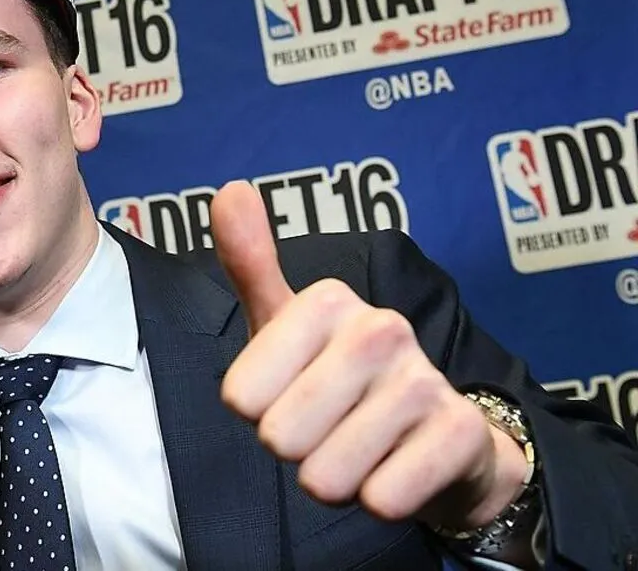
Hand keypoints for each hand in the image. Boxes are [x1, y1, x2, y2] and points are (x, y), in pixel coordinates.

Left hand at [211, 181, 526, 530]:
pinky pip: (382, 498)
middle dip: (297, 452)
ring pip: (326, 476)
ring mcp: (424, 379)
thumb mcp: (286, 326)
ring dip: (336, 480)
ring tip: (360, 450)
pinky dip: (379, 500)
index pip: (240, 398)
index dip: (257, 414)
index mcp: (326, 302)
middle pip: (280, 438)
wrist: (441, 438)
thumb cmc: (340, 380)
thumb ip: (251, 264)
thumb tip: (230, 189)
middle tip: (327, 430)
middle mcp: (378, 329)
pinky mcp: (460, 432)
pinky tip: (396, 472)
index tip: (289, 395)